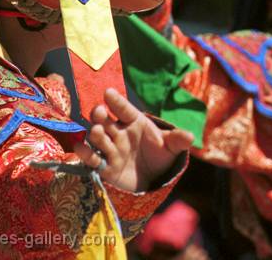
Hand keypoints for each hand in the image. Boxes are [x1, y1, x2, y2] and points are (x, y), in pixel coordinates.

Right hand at [72, 88, 192, 191]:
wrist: (153, 179)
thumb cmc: (160, 155)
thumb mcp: (171, 147)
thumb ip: (178, 140)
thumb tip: (190, 137)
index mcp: (135, 122)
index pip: (125, 109)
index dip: (117, 102)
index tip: (108, 93)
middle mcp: (119, 132)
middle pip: (106, 120)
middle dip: (101, 115)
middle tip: (99, 111)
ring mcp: (111, 148)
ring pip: (99, 138)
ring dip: (96, 134)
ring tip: (98, 131)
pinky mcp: (105, 166)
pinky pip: (93, 158)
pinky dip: (85, 154)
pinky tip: (80, 148)